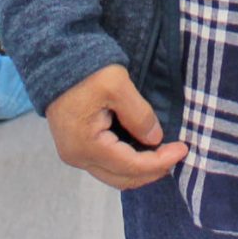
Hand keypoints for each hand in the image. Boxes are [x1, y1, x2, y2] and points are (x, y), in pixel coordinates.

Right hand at [44, 64, 188, 189]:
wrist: (54, 60)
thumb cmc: (85, 70)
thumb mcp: (117, 85)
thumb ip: (139, 115)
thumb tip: (155, 139)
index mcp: (86, 146)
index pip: (132, 166)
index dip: (161, 161)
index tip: (183, 149)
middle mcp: (77, 157)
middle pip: (122, 179)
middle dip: (152, 170)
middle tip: (175, 154)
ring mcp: (74, 154)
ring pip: (114, 174)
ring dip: (140, 168)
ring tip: (162, 153)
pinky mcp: (75, 146)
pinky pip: (106, 164)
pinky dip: (127, 162)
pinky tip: (142, 148)